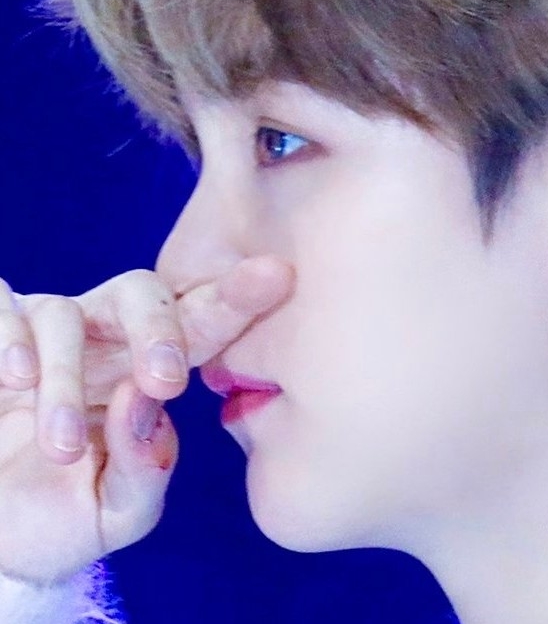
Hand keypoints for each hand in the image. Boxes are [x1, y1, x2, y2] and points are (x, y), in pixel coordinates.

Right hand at [0, 256, 293, 583]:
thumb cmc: (66, 516)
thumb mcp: (119, 510)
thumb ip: (145, 468)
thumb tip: (145, 403)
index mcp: (149, 372)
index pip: (200, 325)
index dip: (235, 300)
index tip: (275, 277)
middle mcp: (102, 342)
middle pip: (141, 293)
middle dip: (159, 328)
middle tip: (167, 381)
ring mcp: (43, 337)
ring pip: (65, 317)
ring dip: (66, 381)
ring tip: (64, 448)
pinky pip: (3, 308)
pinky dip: (10, 337)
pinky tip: (15, 379)